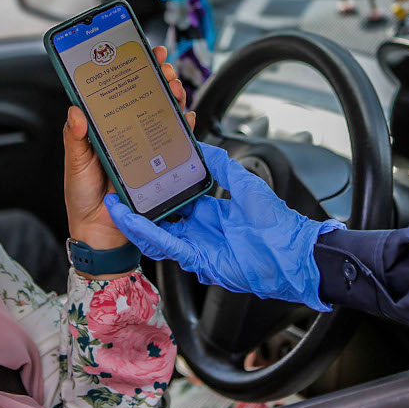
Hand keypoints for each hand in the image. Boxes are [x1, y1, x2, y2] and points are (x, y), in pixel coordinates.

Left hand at [63, 46, 194, 277]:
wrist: (99, 234)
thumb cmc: (82, 197)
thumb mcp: (75, 164)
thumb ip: (76, 138)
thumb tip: (76, 110)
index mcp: (105, 129)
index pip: (121, 93)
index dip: (132, 71)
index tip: (140, 52)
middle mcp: (128, 134)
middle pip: (147, 99)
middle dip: (159, 80)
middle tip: (163, 69)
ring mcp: (145, 149)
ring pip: (164, 116)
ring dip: (173, 99)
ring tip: (175, 87)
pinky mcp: (159, 166)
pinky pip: (176, 143)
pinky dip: (184, 128)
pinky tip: (186, 118)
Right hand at [104, 142, 340, 310]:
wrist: (293, 252)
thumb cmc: (277, 222)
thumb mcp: (245, 183)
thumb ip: (222, 166)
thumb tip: (204, 147)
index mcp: (210, 213)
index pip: (176, 201)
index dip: (156, 191)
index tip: (141, 176)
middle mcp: (200, 231)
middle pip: (161, 220)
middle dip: (138, 208)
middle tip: (118, 190)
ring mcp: (198, 247)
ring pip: (157, 235)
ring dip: (135, 222)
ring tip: (115, 206)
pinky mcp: (199, 260)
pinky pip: (168, 246)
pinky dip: (149, 234)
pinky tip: (133, 220)